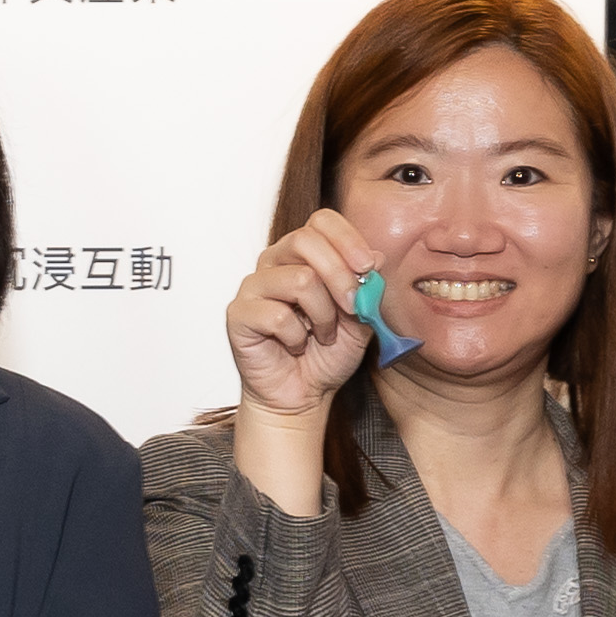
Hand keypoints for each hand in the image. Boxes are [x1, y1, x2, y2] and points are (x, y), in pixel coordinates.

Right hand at [224, 209, 380, 420]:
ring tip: (322, 335)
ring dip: (323, 315)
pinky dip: (297, 337)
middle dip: (340, 277)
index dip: (348, 239)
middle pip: (306, 241)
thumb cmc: (326, 355)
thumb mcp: (361, 320)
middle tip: (353, 308)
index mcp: (302, 255)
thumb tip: (377, 257)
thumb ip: (368, 288)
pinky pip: (277, 315)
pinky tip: (296, 346)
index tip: (368, 268)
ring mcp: (254, 286)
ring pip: (299, 279)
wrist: (302, 394)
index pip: (321, 222)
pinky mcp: (238, 314)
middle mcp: (275, 262)